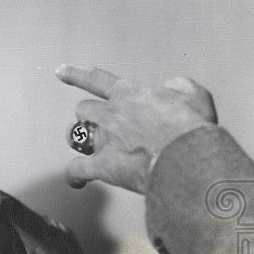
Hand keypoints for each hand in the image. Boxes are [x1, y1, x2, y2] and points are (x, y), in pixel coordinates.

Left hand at [55, 64, 217, 193]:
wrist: (189, 156)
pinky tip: (76, 181)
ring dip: (79, 138)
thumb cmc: (193, 125)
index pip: (96, 79)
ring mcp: (104, 140)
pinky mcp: (103, 166)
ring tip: (84, 144)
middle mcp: (111, 114)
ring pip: (76, 135)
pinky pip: (78, 169)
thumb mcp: (192, 94)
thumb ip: (177, 86)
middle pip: (84, 109)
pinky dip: (75, 176)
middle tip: (99, 124)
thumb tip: (170, 88)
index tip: (60, 71)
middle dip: (89, 115)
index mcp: (129, 94)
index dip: (76, 74)